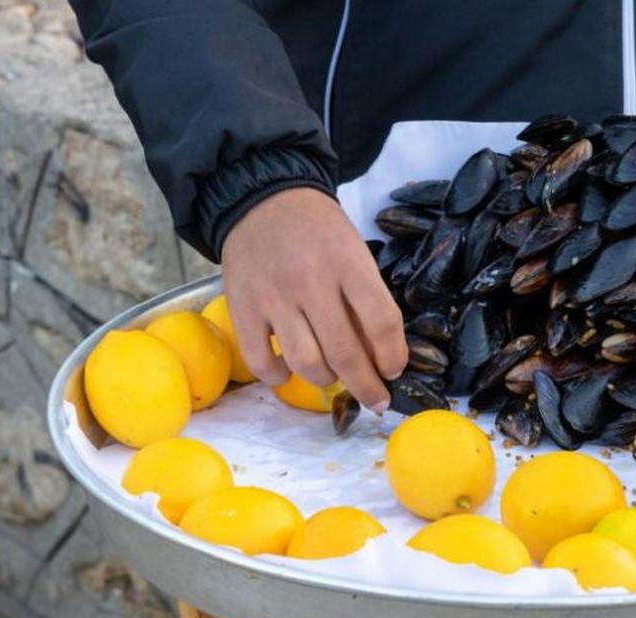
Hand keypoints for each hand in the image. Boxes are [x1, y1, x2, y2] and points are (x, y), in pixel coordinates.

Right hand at [221, 188, 406, 412]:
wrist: (263, 199)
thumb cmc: (319, 231)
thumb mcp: (354, 252)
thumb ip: (365, 300)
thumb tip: (378, 357)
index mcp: (348, 263)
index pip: (381, 322)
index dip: (393, 356)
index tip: (394, 371)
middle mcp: (311, 281)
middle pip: (345, 353)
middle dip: (367, 387)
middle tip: (376, 399)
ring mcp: (273, 297)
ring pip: (306, 363)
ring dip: (325, 379)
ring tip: (331, 375)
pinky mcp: (242, 308)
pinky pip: (261, 362)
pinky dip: (278, 378)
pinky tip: (288, 371)